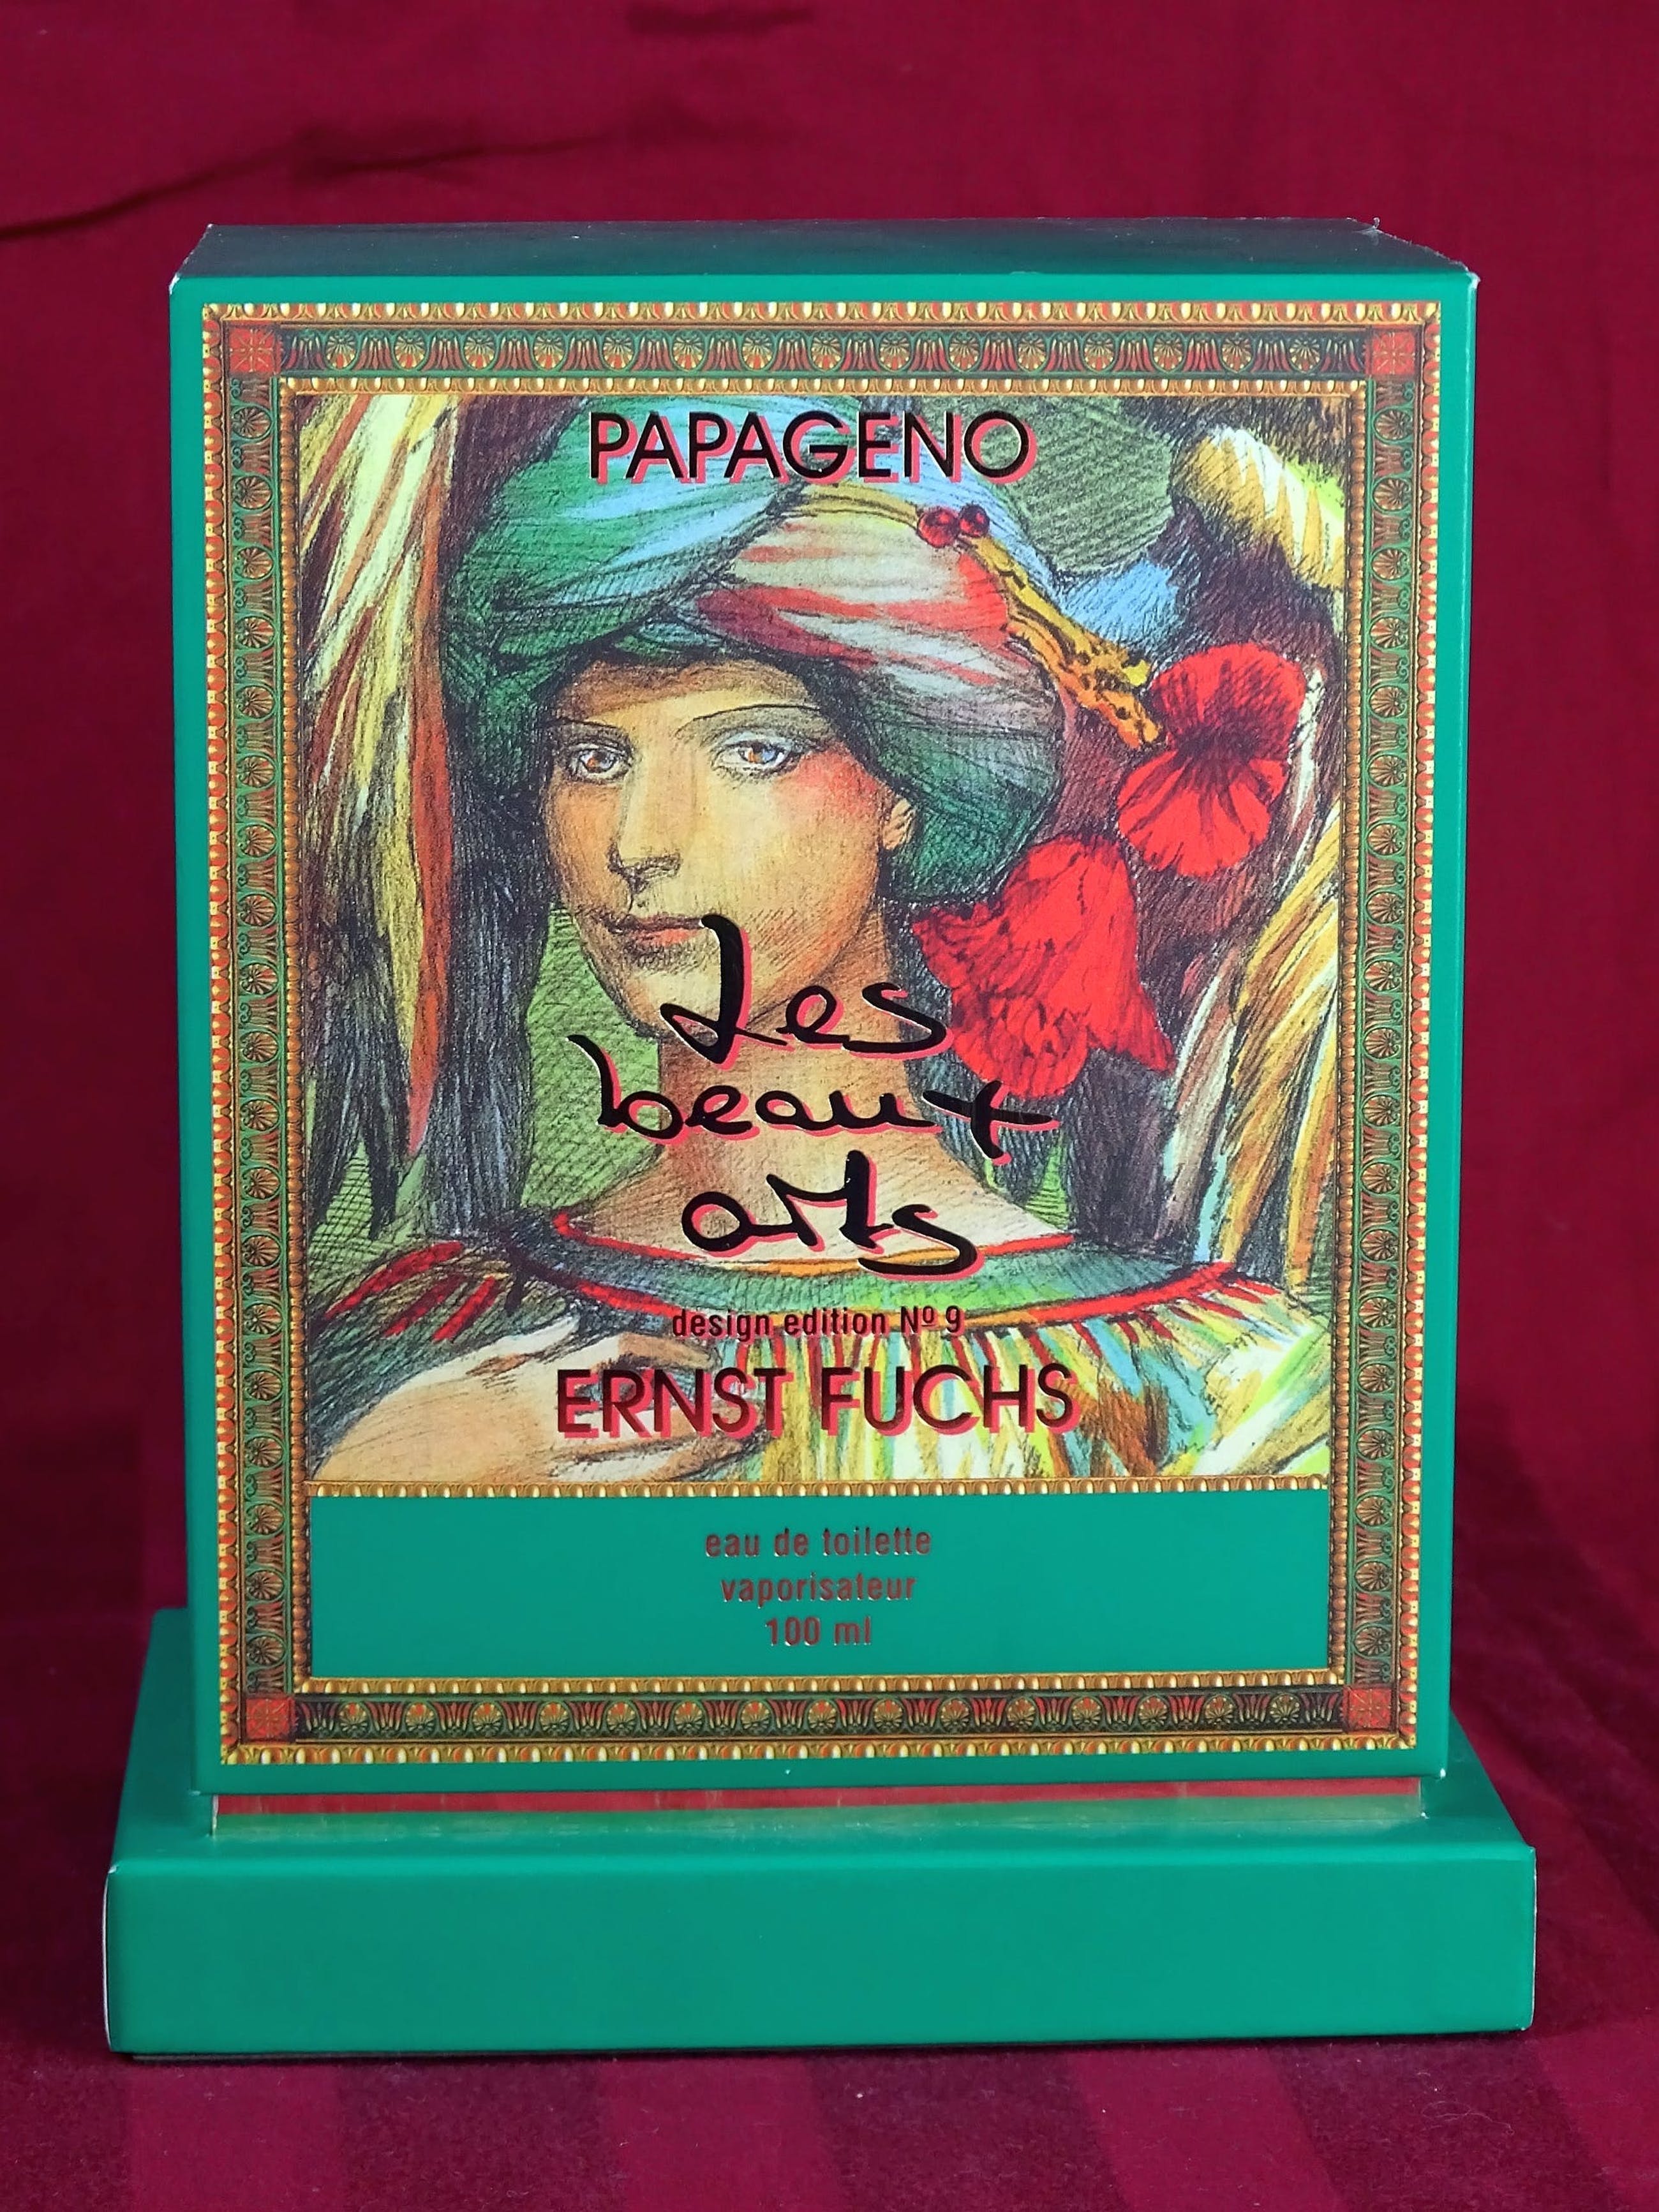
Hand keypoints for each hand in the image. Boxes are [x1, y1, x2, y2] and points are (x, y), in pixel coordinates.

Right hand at [313, 1318, 750, 1485]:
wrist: (361, 1490)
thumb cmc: (403, 1426)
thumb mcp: (456, 1373)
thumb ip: (517, 1350)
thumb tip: (565, 1328)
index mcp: (530, 1387)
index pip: (623, 1362)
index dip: (674, 1359)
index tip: (714, 1364)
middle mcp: (547, 1433)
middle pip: (647, 1421)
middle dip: (705, 1418)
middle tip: (755, 1418)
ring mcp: (546, 1478)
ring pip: (638, 1469)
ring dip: (691, 1460)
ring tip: (732, 1453)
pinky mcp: (537, 1510)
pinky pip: (606, 1501)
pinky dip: (647, 1494)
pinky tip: (680, 1493)